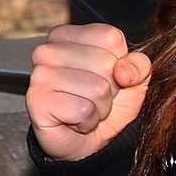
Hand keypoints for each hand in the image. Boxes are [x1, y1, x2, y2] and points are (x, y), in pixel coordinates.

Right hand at [26, 23, 150, 161]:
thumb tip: (123, 70)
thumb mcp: (135, 77)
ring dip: (100, 106)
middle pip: (105, 63)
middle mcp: (49, 50)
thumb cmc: (109, 102)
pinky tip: (75, 120)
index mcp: (69, 35)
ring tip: (86, 107)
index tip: (107, 74)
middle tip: (95, 96)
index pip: (111, 37)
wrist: (90, 140)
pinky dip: (88, 120)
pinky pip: (84, 110)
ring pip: (97, 88)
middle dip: (110, 87)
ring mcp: (39, 75)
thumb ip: (139, 64)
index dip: (119, 61)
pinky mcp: (36, 101)